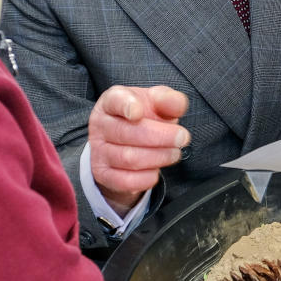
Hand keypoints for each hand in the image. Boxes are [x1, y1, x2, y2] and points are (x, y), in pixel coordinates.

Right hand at [89, 85, 189, 215]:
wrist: (128, 143)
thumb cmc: (143, 118)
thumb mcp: (156, 103)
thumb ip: (168, 100)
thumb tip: (177, 104)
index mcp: (112, 102)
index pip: (115, 100)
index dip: (126, 106)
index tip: (138, 112)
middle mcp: (101, 125)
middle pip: (126, 133)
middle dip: (160, 137)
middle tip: (182, 138)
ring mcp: (99, 151)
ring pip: (129, 158)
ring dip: (158, 157)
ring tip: (173, 153)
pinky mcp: (103, 174)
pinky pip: (126, 181)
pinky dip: (147, 177)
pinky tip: (156, 169)